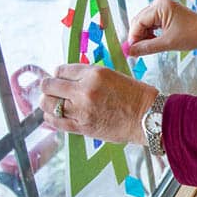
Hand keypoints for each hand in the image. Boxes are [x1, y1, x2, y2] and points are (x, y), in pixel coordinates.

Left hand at [40, 64, 158, 144]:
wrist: (148, 117)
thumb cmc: (136, 96)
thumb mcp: (113, 76)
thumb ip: (89, 76)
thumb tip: (70, 79)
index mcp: (94, 73)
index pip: (62, 70)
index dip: (59, 74)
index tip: (61, 78)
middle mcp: (85, 90)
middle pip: (49, 85)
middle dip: (49, 86)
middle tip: (53, 90)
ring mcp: (81, 110)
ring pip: (48, 103)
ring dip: (48, 102)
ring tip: (53, 103)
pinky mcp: (82, 127)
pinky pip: (55, 122)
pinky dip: (50, 118)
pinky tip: (54, 115)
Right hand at [128, 0, 196, 56]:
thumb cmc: (193, 35)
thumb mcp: (168, 43)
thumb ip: (147, 47)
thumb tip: (130, 52)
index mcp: (160, 6)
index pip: (138, 22)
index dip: (133, 37)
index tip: (131, 51)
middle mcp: (159, 3)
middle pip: (139, 21)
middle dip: (138, 37)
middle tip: (137, 52)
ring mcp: (161, 6)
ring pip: (144, 23)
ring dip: (144, 36)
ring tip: (147, 48)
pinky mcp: (164, 12)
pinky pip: (151, 23)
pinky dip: (150, 33)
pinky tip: (154, 42)